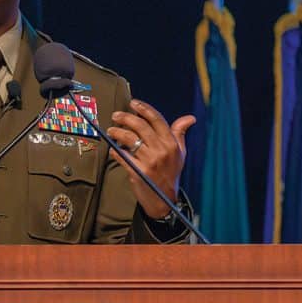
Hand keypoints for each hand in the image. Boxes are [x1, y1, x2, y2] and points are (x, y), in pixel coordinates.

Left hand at [106, 100, 195, 219]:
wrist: (164, 199)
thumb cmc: (171, 173)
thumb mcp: (180, 153)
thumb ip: (180, 133)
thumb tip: (190, 118)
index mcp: (171, 144)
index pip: (157, 119)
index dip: (144, 109)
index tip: (134, 103)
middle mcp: (161, 151)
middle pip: (141, 127)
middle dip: (126, 118)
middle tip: (116, 115)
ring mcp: (150, 161)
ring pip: (130, 139)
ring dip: (118, 132)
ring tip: (111, 130)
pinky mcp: (138, 172)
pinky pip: (123, 156)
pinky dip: (115, 151)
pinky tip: (112, 149)